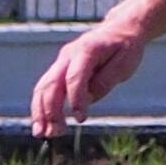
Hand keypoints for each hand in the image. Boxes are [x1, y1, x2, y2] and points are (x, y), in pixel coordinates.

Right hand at [31, 23, 148, 137]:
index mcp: (86, 50)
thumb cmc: (125, 48)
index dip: (76, 100)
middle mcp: (68, 55)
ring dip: (40, 111)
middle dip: (50, 110)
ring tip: (42, 134)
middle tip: (55, 133)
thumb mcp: (124, 64)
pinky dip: (41, 107)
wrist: (120, 30)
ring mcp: (61, 61)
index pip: (75, 78)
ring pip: (43, 87)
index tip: (81, 120)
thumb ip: (105, 81)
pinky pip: (45, 88)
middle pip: (52, 84)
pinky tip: (43, 125)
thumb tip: (86, 100)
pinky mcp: (60, 69)